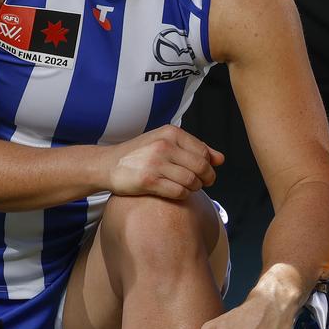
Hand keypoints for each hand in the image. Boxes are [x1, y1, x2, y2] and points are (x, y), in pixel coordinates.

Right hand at [106, 125, 223, 198]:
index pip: (203, 152)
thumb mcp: (166, 142)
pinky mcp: (148, 181)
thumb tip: (221, 159)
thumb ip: (194, 148)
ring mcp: (156, 163)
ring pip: (192, 181)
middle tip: (203, 183)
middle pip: (201, 167)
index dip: (210, 165)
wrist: (107, 164)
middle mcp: (164, 145)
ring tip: (189, 188)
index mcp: (171, 133)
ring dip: (195, 188)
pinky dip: (183, 195)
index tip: (207, 173)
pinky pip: (178, 192)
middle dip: (206, 178)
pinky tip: (177, 193)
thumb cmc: (140, 154)